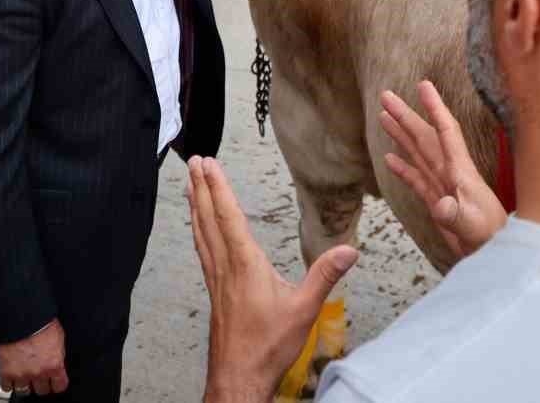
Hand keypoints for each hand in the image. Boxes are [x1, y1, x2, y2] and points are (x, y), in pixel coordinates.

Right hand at [0, 318, 66, 395]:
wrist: (21, 317)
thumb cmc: (41, 323)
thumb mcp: (59, 338)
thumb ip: (58, 355)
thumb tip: (57, 363)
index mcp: (54, 365)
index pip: (59, 386)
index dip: (57, 383)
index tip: (54, 381)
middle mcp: (38, 373)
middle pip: (42, 390)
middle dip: (41, 383)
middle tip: (38, 374)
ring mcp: (21, 374)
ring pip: (24, 391)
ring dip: (25, 384)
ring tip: (25, 374)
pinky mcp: (6, 373)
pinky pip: (7, 387)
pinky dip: (9, 383)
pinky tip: (12, 375)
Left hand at [188, 157, 358, 402]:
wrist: (238, 378)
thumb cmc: (267, 347)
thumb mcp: (304, 309)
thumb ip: (325, 276)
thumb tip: (348, 250)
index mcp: (244, 265)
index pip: (228, 217)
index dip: (218, 188)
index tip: (210, 164)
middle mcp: (225, 268)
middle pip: (208, 219)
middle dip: (201, 188)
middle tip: (194, 162)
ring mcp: (216, 280)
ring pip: (202, 234)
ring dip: (196, 207)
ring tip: (191, 186)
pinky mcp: (215, 292)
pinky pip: (203, 251)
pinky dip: (199, 231)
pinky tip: (200, 230)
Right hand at [379, 81, 506, 260]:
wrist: (494, 251)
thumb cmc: (488, 235)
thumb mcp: (471, 224)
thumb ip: (455, 213)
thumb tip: (441, 204)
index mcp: (460, 170)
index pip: (446, 131)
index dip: (435, 107)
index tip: (423, 85)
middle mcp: (450, 171)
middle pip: (424, 136)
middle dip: (406, 115)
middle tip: (386, 95)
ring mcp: (442, 185)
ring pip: (418, 152)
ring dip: (401, 133)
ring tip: (384, 115)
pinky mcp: (437, 201)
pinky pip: (416, 178)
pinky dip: (402, 167)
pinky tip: (389, 157)